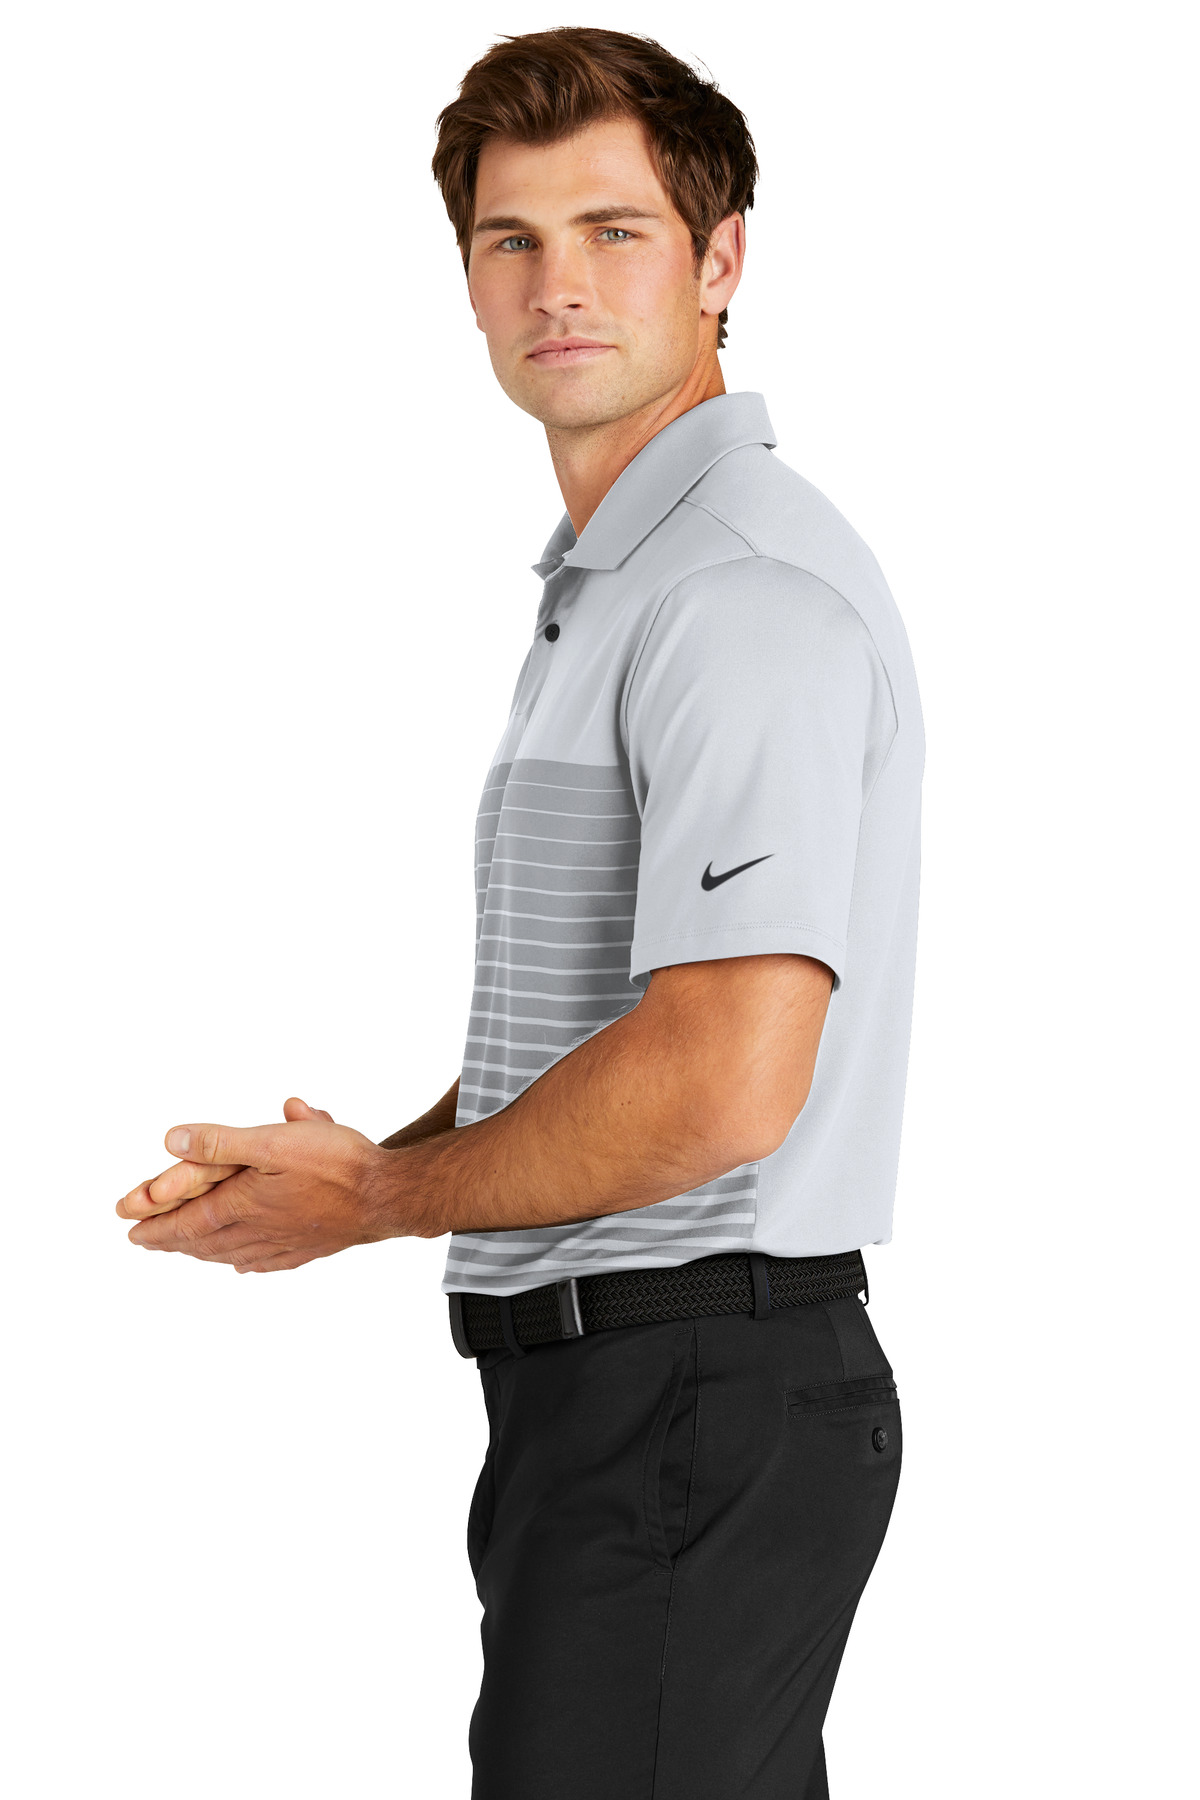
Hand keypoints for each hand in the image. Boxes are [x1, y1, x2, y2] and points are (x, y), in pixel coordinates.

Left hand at [117, 1099, 393, 1273]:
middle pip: (205, 1241)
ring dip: (204, 1253)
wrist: (387, 1196)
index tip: (133, 1233)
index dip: (157, 1226)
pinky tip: (246, 1266)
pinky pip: (267, 1262)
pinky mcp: (309, 1247)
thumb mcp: (273, 1141)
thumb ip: (220, 1142)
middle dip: (173, 1241)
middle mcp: (260, 1230)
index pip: (188, 1221)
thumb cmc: (336, 1164)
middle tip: (150, 1243)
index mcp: (244, 1205)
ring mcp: (285, 1243)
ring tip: (189, 1252)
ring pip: (233, 1253)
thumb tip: (172, 1142)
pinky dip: (247, 1263)